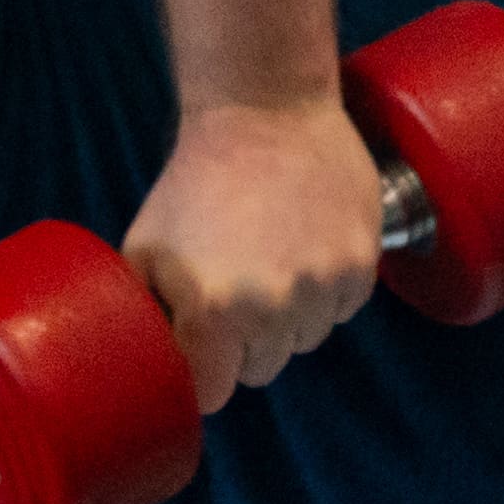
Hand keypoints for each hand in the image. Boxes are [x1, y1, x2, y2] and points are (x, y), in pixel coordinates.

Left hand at [126, 96, 384, 411]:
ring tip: (272, 256)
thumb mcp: (145, 246)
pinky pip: (343, 307)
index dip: (206, 375)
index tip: (204, 352)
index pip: (214, 393)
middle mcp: (274, 308)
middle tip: (235, 286)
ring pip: (307, 338)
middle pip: (263, 367)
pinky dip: (327, 288)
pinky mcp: (361, 264)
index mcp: (214, 311)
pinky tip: (305, 243)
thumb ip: (145, 313)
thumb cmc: (195, 179)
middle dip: (247, 341)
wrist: (264, 110)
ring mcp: (324, 286)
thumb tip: (141, 365)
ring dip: (291, 314)